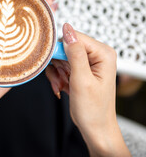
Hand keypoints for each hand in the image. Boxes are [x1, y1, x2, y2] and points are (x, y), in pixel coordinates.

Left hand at [0, 0, 58, 155]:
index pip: (3, 18)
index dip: (17, 4)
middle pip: (20, 26)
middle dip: (37, 10)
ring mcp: (8, 60)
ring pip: (28, 41)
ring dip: (44, 26)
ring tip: (54, 10)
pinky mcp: (14, 75)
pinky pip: (29, 63)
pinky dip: (41, 51)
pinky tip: (50, 37)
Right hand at [46, 23, 129, 156]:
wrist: (94, 127)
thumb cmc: (94, 109)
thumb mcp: (82, 80)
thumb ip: (75, 53)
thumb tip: (68, 30)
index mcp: (103, 54)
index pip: (75, 37)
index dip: (60, 50)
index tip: (54, 63)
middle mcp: (96, 55)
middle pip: (65, 47)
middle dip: (57, 64)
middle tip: (60, 78)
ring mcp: (87, 62)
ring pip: (60, 57)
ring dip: (56, 72)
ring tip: (61, 85)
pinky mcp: (79, 69)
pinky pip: (60, 65)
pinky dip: (56, 77)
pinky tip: (61, 86)